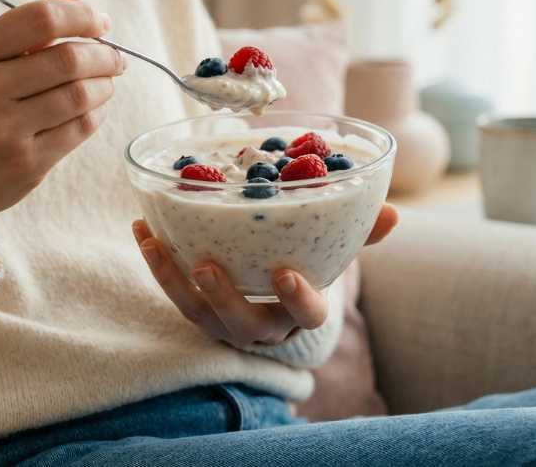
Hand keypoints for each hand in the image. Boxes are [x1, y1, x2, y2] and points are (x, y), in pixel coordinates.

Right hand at [0, 0, 125, 235]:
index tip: (102, 23)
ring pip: (80, 95)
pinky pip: (80, 129)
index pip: (40, 18)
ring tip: (108, 82)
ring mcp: (3, 130)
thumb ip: (28, 24)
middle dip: (105, 55)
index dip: (82, 15)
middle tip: (116, 58)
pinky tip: (96, 108)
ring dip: (106, 85)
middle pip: (68, 59)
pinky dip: (98, 113)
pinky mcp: (25, 163)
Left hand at [132, 204, 398, 347]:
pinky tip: (141, 228)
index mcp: (299, 309)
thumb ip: (360, 234)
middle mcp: (261, 325)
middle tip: (208, 267)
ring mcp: (224, 322)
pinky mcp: (195, 309)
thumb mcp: (332, 251)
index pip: (307, 315)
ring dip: (173, 278)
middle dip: (224, 298)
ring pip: (197, 312)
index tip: (287, 275)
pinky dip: (155, 261)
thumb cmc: (305, 264)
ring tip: (156, 243)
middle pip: (243, 324)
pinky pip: (171, 291)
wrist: (270, 295)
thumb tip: (393, 212)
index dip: (299, 300)